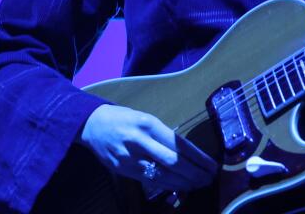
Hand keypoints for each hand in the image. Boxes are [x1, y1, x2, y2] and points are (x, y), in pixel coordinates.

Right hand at [79, 103, 217, 190]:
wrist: (92, 124)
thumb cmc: (124, 119)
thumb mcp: (145, 118)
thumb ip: (162, 134)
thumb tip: (186, 152)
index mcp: (149, 123)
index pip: (179, 143)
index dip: (197, 157)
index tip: (212, 164)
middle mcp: (140, 140)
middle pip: (173, 161)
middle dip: (194, 172)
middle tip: (209, 178)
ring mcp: (130, 157)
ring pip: (162, 174)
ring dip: (184, 182)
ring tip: (198, 184)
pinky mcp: (123, 169)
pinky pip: (150, 180)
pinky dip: (167, 185)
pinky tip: (179, 187)